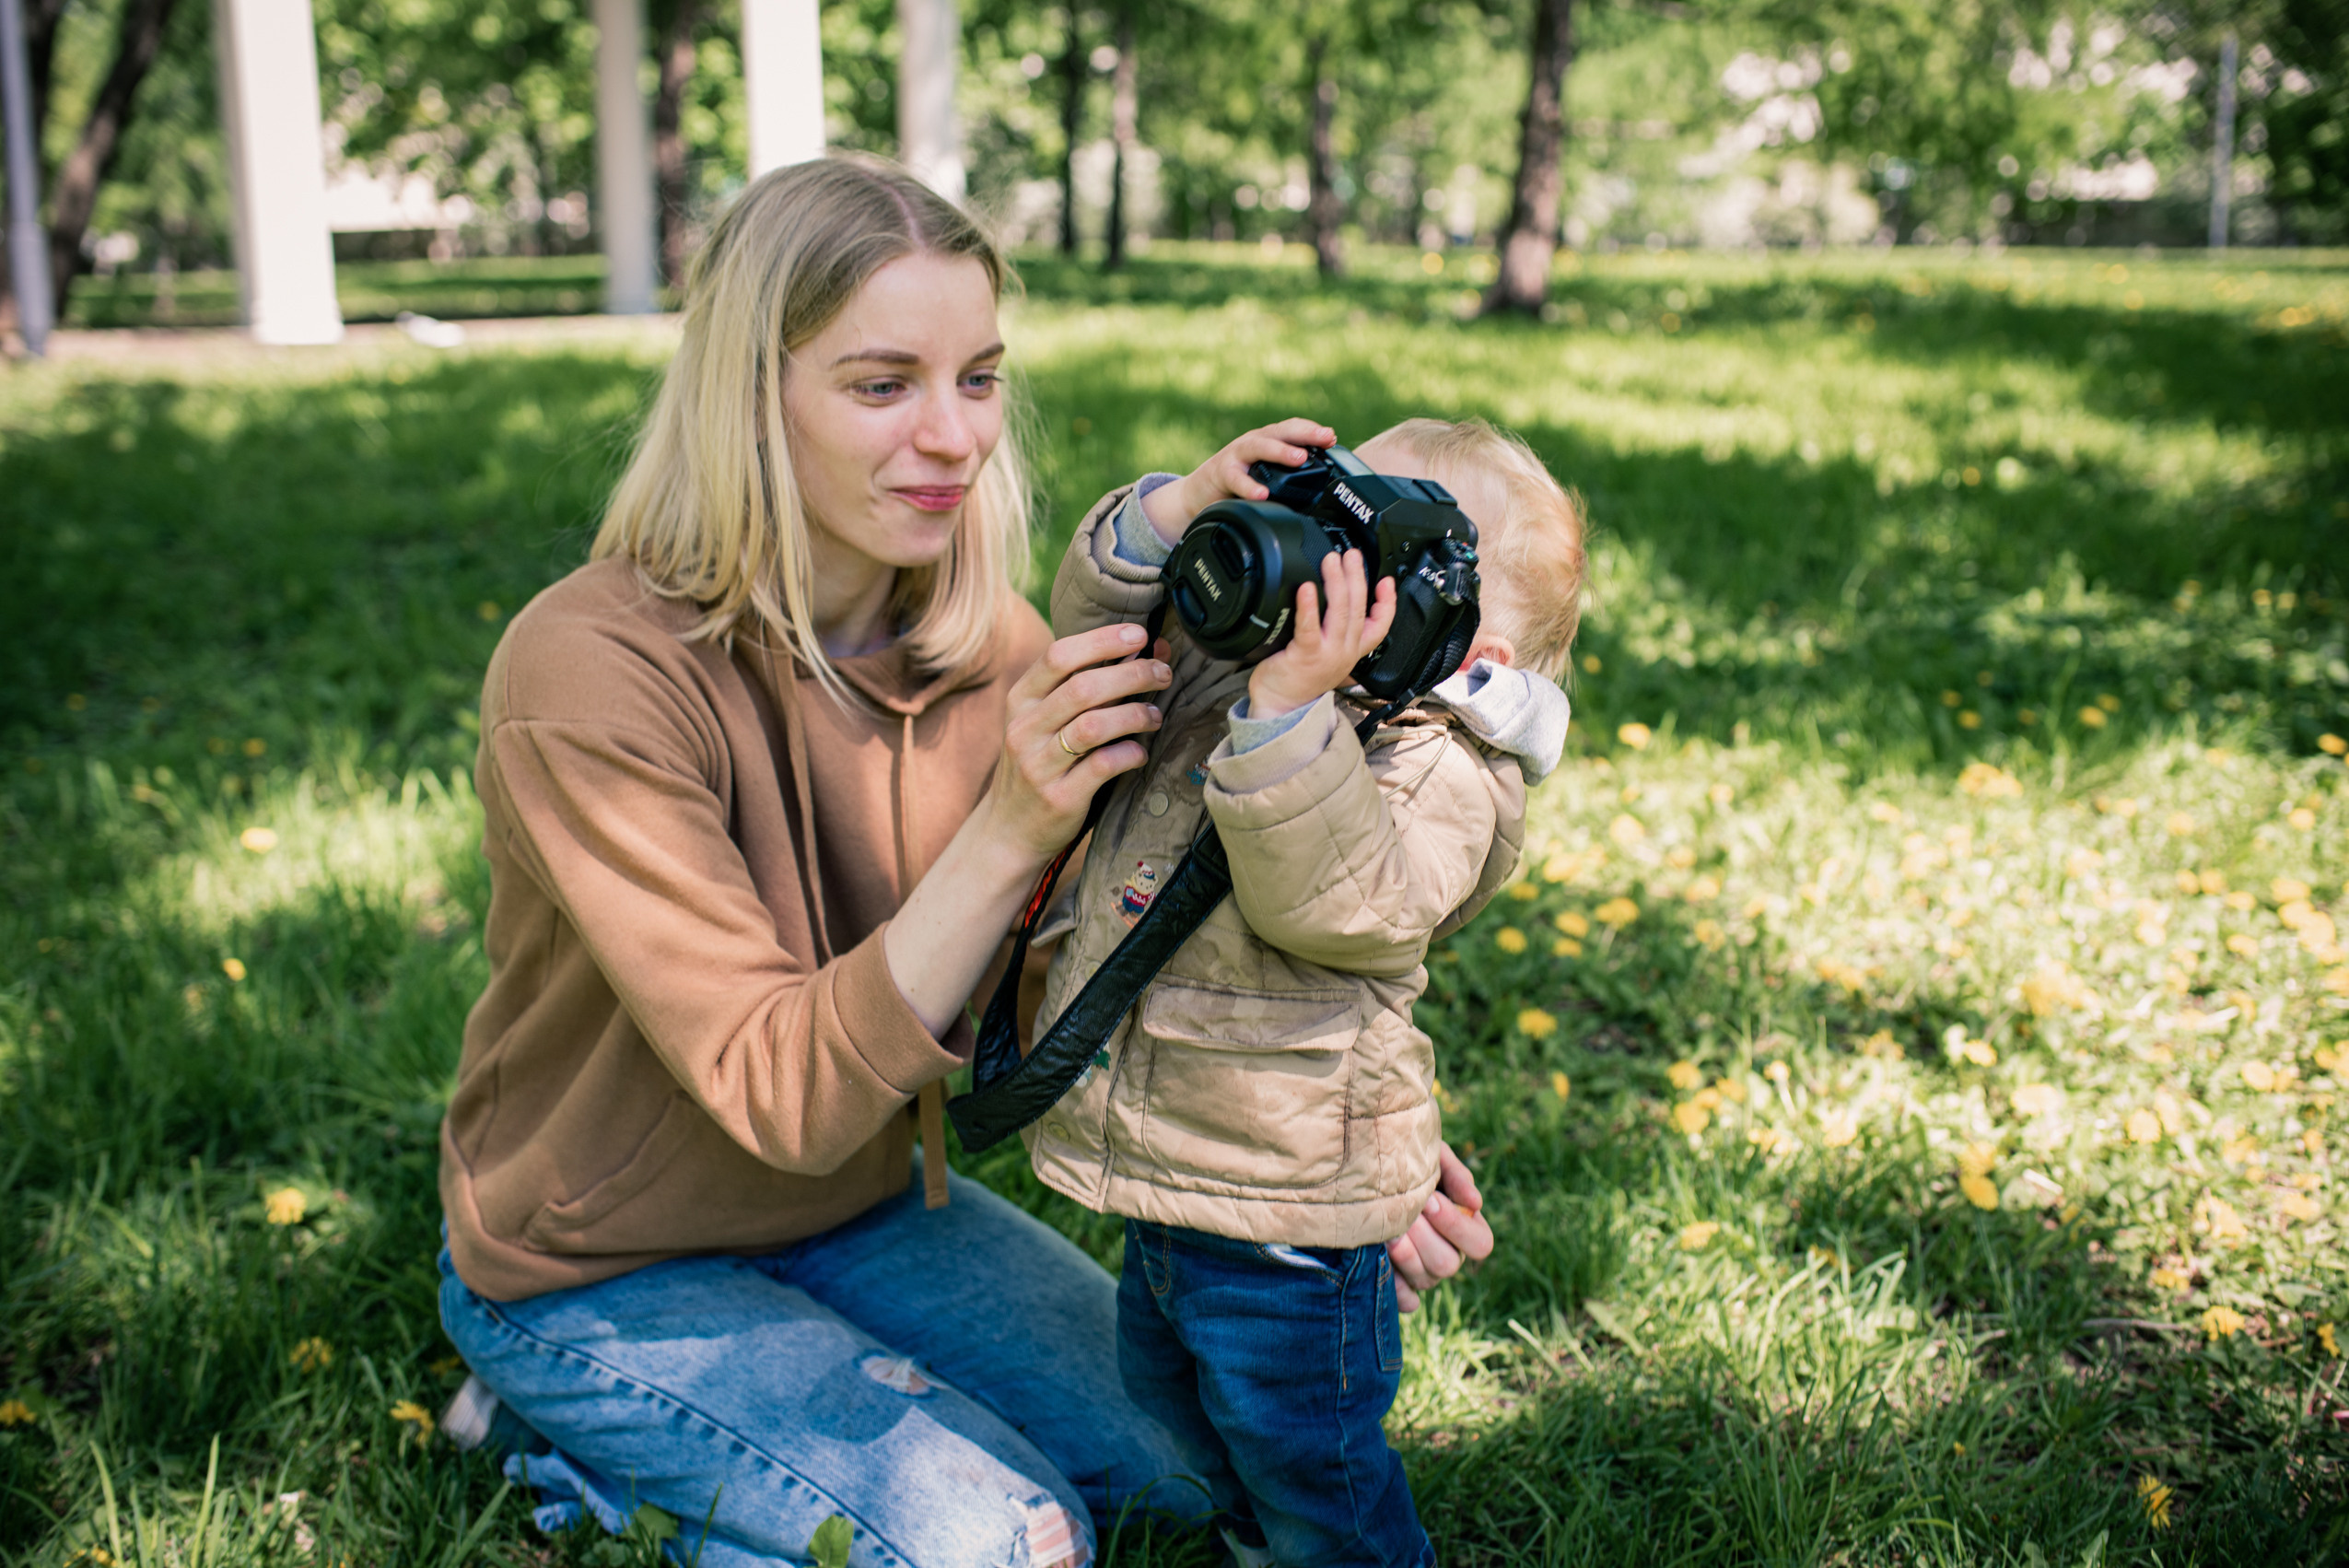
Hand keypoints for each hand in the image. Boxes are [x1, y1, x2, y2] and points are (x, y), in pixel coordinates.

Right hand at [987, 623, 1170, 857]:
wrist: (1007, 830)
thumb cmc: (1039, 765)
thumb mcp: (1045, 721)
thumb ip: (1087, 687)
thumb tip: (1145, 648)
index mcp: (1021, 701)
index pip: (1059, 656)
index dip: (1103, 640)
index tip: (1140, 635)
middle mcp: (1024, 728)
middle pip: (1083, 688)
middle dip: (1131, 674)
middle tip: (1162, 673)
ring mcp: (1039, 765)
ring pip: (1093, 726)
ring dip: (1134, 715)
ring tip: (1155, 715)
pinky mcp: (1059, 797)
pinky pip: (1102, 766)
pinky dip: (1130, 754)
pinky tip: (1140, 752)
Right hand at [1139, 417, 1334, 544]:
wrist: (1199, 493)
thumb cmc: (1238, 481)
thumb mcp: (1265, 473)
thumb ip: (1287, 474)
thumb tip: (1322, 484)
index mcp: (1266, 441)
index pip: (1292, 429)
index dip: (1312, 431)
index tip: (1332, 438)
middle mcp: (1253, 443)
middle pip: (1280, 432)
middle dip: (1304, 433)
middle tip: (1325, 438)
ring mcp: (1236, 456)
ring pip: (1259, 447)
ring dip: (1280, 451)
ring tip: (1300, 458)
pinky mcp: (1222, 473)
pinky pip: (1237, 479)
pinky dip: (1249, 486)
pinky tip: (1262, 494)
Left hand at [1245, 548, 1397, 719]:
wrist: (1281, 707)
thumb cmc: (1298, 679)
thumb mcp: (1326, 655)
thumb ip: (1333, 632)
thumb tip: (1330, 599)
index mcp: (1352, 650)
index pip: (1380, 625)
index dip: (1387, 602)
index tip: (1385, 580)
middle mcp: (1345, 651)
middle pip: (1359, 608)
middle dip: (1357, 578)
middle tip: (1351, 555)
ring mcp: (1328, 654)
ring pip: (1341, 612)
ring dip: (1337, 583)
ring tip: (1332, 561)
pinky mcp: (1306, 656)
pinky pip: (1310, 628)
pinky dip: (1310, 606)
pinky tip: (1307, 589)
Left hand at [1387, 1144, 1491, 1313]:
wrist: (1372, 1174)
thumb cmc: (1410, 1164)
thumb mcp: (1435, 1159)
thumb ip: (1456, 1176)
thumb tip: (1475, 1203)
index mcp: (1468, 1229)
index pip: (1480, 1244)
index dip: (1455, 1225)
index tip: (1429, 1199)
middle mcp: (1451, 1256)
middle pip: (1449, 1264)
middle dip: (1424, 1237)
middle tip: (1403, 1215)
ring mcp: (1426, 1274)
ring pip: (1426, 1280)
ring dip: (1405, 1254)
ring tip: (1386, 1231)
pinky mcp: (1402, 1285)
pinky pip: (1406, 1300)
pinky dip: (1396, 1288)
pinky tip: (1382, 1263)